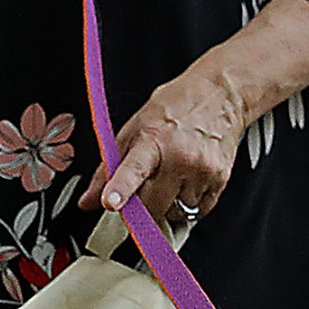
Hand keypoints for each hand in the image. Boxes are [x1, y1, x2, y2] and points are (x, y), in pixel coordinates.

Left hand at [84, 69, 242, 222]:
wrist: (219, 95)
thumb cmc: (175, 109)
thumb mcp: (135, 128)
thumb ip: (109, 167)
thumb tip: (88, 201)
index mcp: (153, 140)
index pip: (133, 169)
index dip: (120, 188)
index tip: (110, 203)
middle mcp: (180, 156)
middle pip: (153, 206)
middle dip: (143, 207)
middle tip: (145, 190)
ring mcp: (202, 170)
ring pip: (176, 213)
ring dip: (169, 206)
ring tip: (173, 177)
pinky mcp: (220, 180)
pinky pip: (199, 211)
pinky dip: (189, 204)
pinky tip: (189, 181)